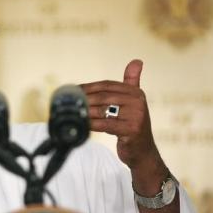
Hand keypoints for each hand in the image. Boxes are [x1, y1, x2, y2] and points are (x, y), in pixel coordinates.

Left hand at [80, 60, 164, 176]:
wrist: (143, 152)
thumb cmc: (132, 125)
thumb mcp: (133, 102)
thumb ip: (132, 82)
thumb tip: (137, 60)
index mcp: (136, 93)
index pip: (107, 85)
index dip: (88, 87)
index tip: (74, 89)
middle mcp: (138, 102)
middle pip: (103, 96)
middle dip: (84, 98)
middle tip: (70, 101)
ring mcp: (136, 116)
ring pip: (102, 110)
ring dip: (85, 111)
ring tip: (72, 112)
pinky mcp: (131, 130)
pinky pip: (105, 124)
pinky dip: (91, 124)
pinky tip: (81, 124)